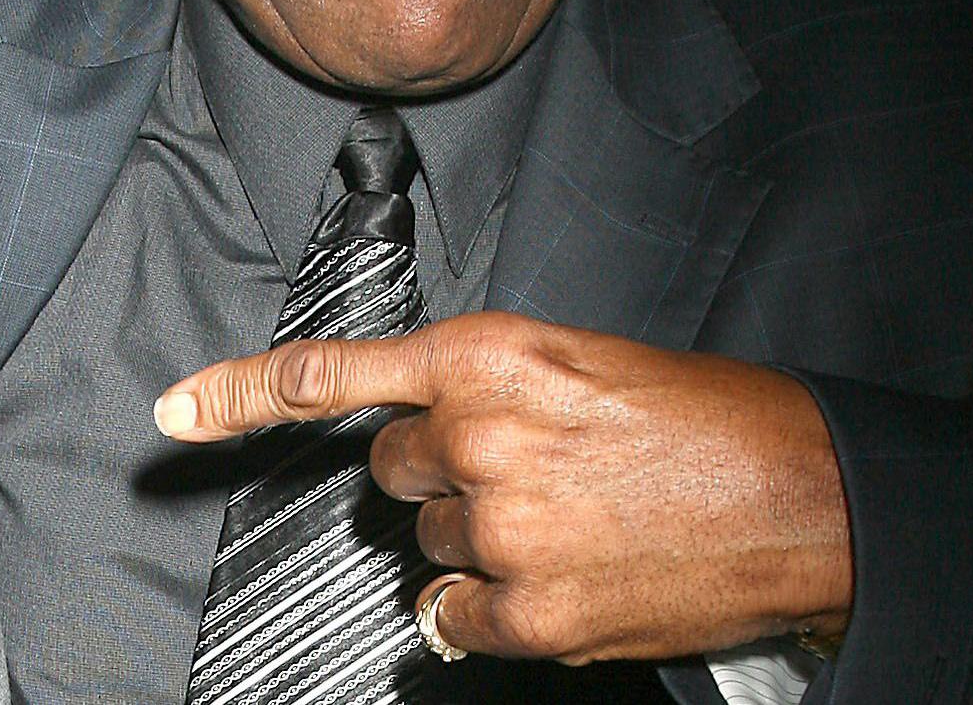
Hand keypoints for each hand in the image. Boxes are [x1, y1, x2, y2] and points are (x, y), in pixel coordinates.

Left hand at [155, 311, 852, 664]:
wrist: (799, 490)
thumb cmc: (693, 415)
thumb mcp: (571, 359)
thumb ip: (476, 385)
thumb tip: (415, 437)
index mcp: (485, 354)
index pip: (334, 375)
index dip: (240, 394)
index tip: (174, 412)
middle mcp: (477, 434)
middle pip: (390, 472)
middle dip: (442, 472)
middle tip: (531, 466)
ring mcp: (500, 527)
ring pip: (427, 544)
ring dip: (478, 536)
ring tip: (569, 514)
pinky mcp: (530, 610)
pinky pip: (452, 618)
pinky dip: (488, 608)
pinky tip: (556, 577)